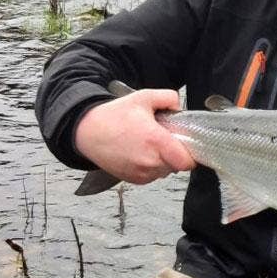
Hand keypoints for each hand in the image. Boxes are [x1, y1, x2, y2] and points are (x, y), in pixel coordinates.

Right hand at [74, 88, 196, 184]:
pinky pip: (153, 176)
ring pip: (165, 171)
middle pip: (177, 165)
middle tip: (162, 138)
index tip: (184, 142)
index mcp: (156, 142)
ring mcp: (141, 173)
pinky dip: (151, 167)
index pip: (187, 161)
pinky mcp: (133, 180)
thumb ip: (168, 97)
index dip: (189, 153)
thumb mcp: (143, 97)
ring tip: (149, 144)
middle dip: (175, 153)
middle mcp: (150, 162)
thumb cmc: (114, 115)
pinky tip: (140, 153)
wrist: (87, 132)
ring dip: (163, 161)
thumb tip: (179, 107)